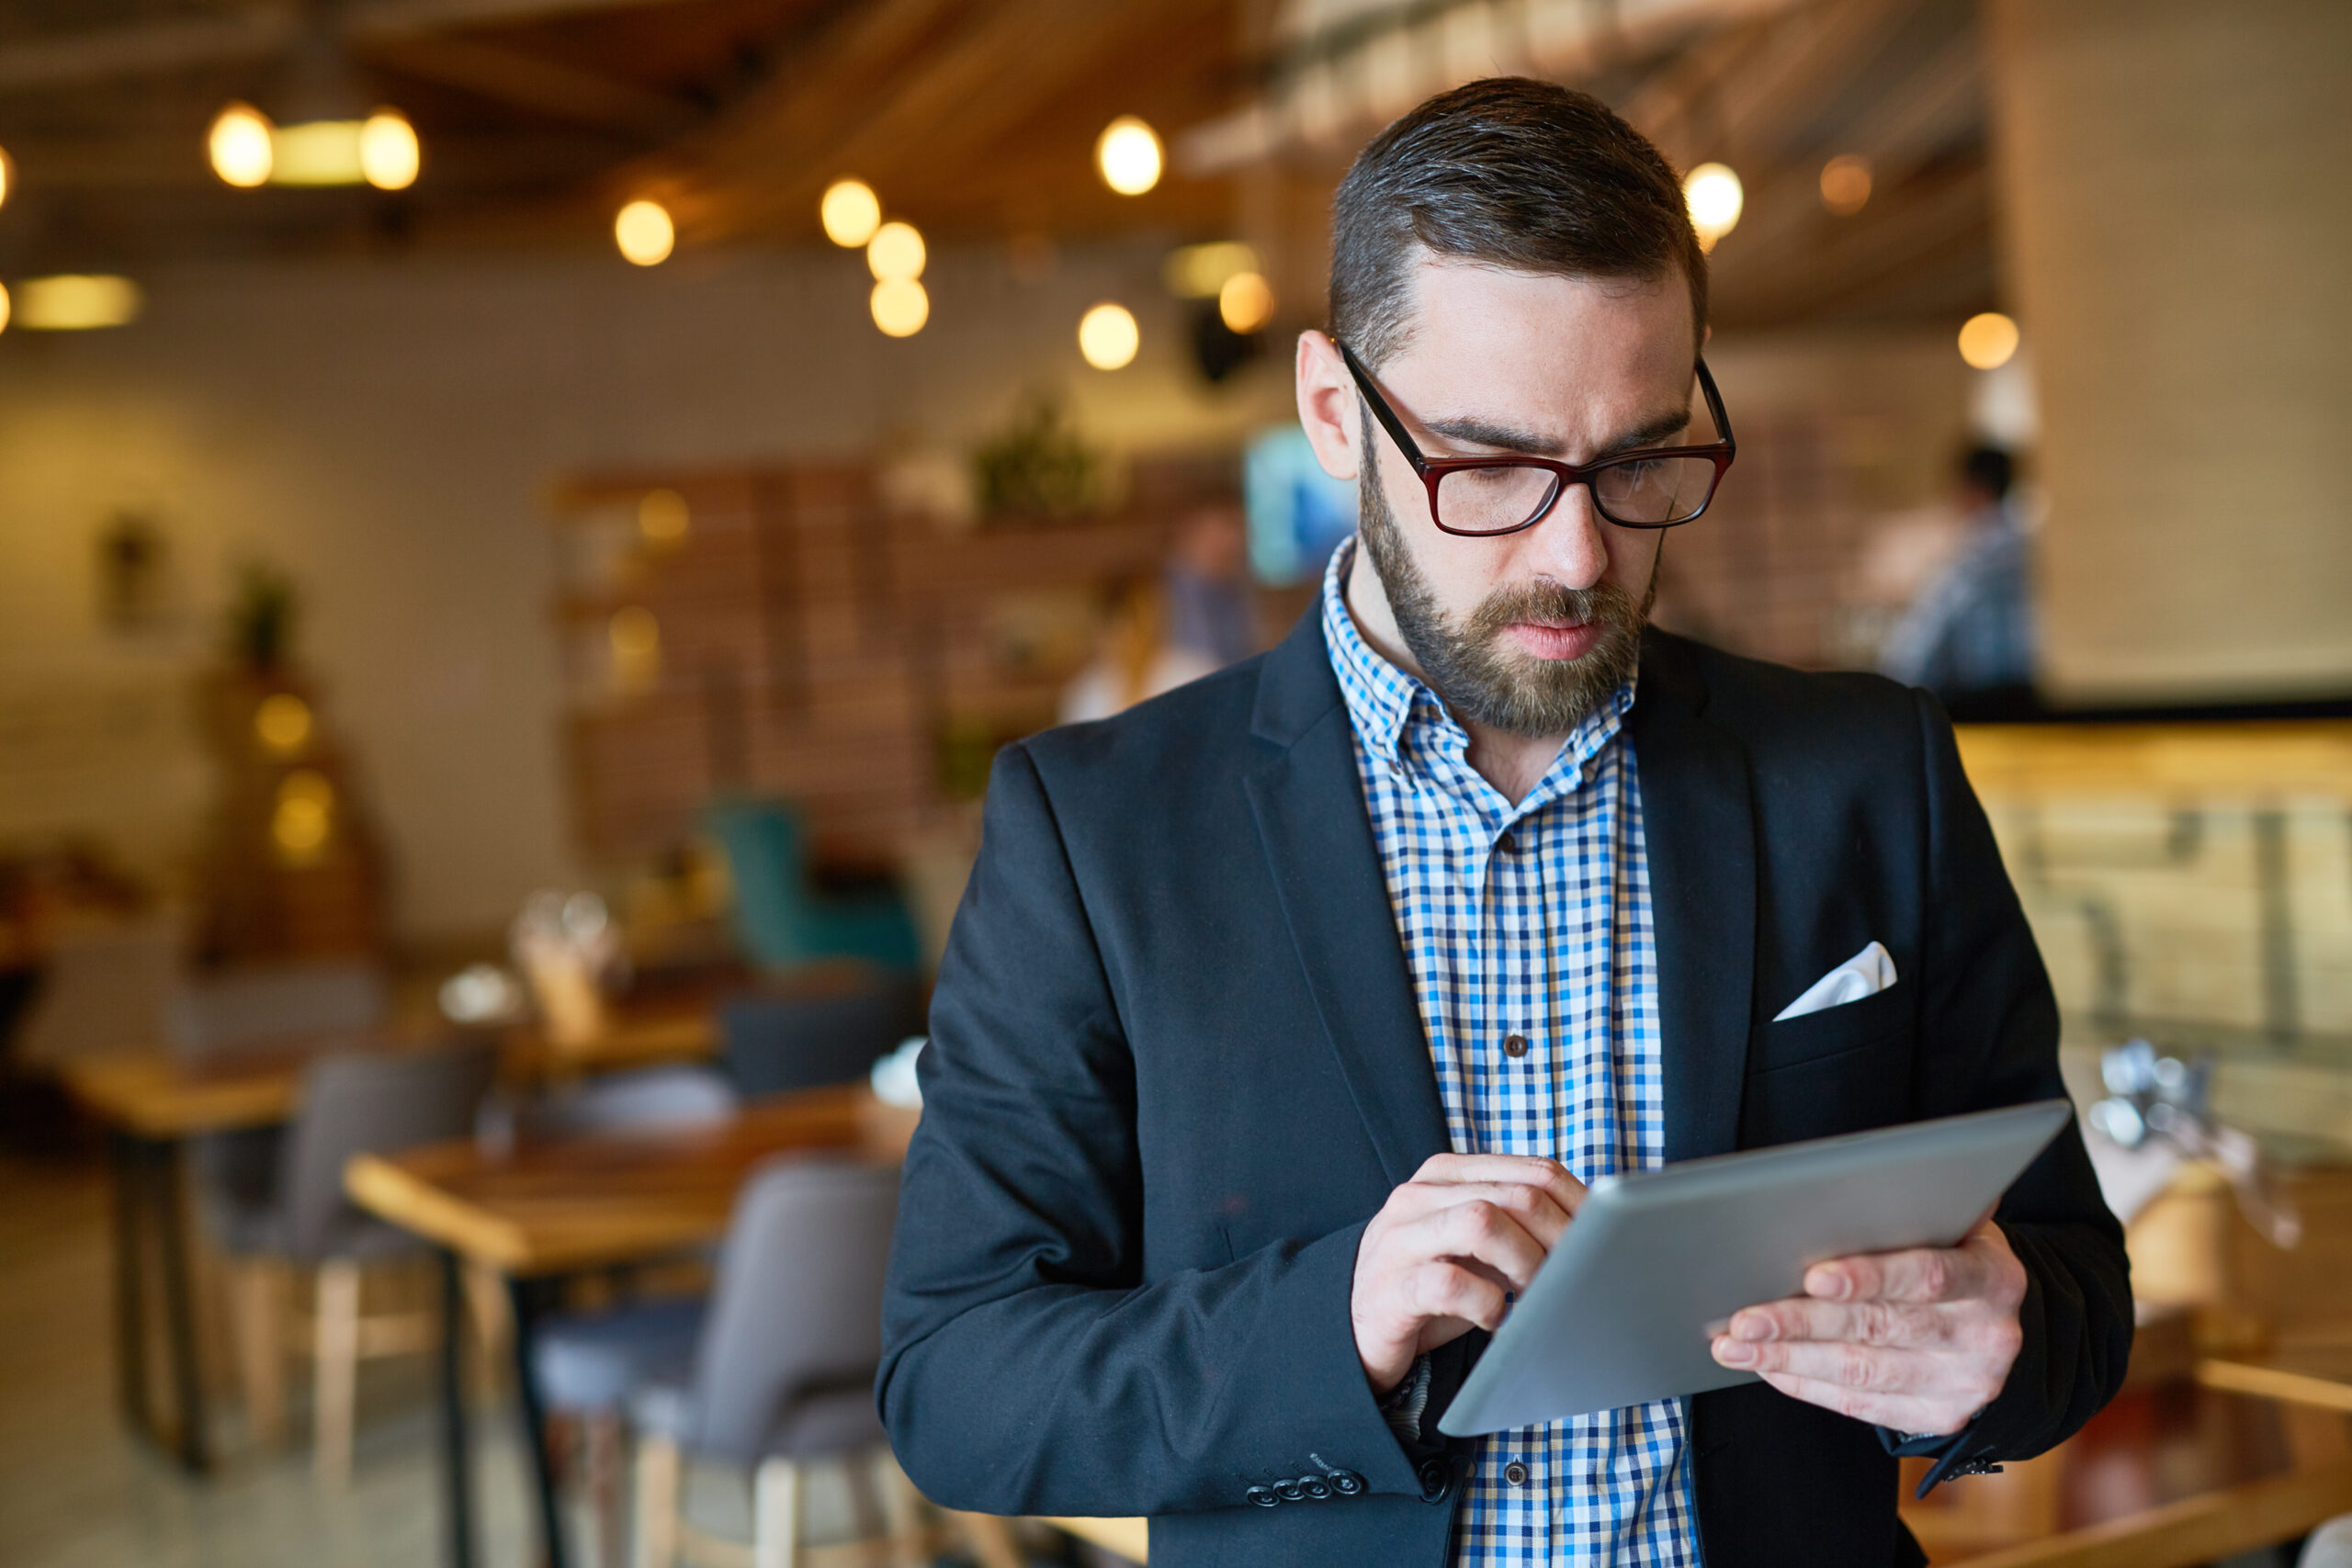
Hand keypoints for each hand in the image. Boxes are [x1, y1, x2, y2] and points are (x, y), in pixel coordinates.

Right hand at [1351, 1153, 1587, 1393]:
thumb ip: (1520, 1225)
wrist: (1354, 1324)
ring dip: (1525, 1263)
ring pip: (1481, 1221)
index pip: (1535, 1171)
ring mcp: (1401, 1238)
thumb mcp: (1478, 1245)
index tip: (1602, 1247)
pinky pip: (1449, 1283)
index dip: (1582, 1209)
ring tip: (1533, 1295)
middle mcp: (1421, 1196)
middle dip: (1560, 1240)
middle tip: (1572, 1278)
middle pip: (1516, 1195)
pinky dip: (1487, 1305)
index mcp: (1449, 1173)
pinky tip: (1496, 1321)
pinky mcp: (1390, 1287)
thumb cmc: (1431, 1282)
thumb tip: (1596, 1233)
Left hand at [1709, 1219, 2026, 1433]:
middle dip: (1802, 1323)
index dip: (1869, 1277)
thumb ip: (1908, 1212)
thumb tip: (1829, 1189)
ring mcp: (1966, 1383)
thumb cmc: (1952, 1257)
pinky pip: (1861, 1403)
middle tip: (1744, 1319)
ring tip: (1736, 1345)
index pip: (1926, 1276)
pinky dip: (1806, 1383)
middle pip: (1880, 1329)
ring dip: (1789, 1358)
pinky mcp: (1941, 1416)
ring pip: (1862, 1372)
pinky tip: (1768, 1365)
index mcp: (1993, 1276)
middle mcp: (1987, 1335)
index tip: (1812, 1277)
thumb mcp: (1951, 1226)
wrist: (1993, 1324)